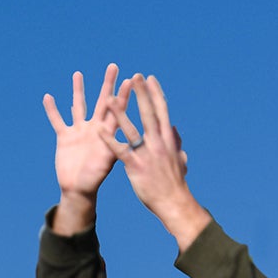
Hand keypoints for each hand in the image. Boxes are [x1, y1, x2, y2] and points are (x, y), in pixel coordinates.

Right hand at [42, 64, 133, 230]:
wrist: (78, 190)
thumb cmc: (95, 179)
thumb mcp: (108, 162)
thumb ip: (114, 147)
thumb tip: (124, 136)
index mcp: (107, 133)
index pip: (117, 110)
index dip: (124, 95)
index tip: (131, 80)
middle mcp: (94, 128)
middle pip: (102, 101)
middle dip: (107, 84)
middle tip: (113, 66)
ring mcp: (79, 131)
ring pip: (78, 106)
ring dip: (78, 90)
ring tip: (78, 74)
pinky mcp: (64, 137)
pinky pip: (57, 121)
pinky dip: (52, 110)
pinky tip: (48, 97)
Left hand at [100, 73, 207, 247]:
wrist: (174, 202)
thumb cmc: (175, 184)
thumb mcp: (179, 159)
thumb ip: (176, 143)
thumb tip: (175, 131)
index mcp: (168, 139)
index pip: (162, 110)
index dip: (155, 93)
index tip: (150, 79)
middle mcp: (158, 142)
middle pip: (148, 112)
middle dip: (141, 93)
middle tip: (135, 75)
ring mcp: (147, 153)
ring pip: (131, 128)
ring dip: (119, 112)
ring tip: (108, 97)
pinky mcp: (136, 166)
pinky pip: (119, 150)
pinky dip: (108, 140)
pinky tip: (98, 130)